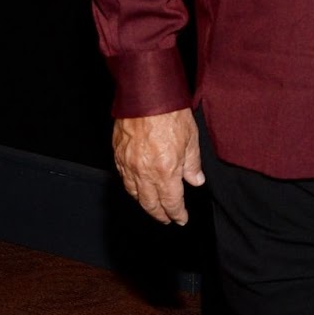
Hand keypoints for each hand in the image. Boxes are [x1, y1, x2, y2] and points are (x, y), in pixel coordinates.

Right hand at [112, 109, 204, 225]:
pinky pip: (123, 179)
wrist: (145, 95)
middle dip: (159, 214)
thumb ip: (192, 164)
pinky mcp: (117, 155)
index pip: (171, 202)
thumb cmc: (170, 113)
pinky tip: (136, 188)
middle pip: (150, 203)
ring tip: (152, 207)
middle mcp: (144, 172)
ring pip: (134, 193)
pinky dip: (131, 188)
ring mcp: (128, 164)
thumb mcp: (191, 139)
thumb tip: (195, 181)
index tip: (181, 219)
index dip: (176, 214)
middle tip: (166, 219)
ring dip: (144, 204)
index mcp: (165, 171)